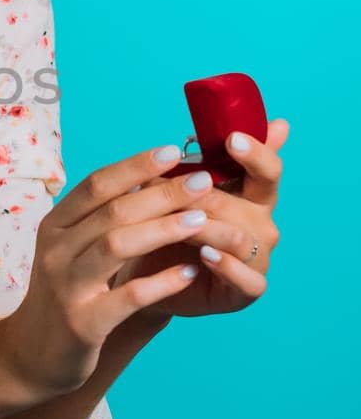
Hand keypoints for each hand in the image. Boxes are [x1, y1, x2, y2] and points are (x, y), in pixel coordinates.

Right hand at [9, 140, 244, 398]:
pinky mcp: (82, 323)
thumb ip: (102, 220)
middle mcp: (55, 251)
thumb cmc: (65, 295)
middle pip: (111, 211)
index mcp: (54, 226)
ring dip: (163, 229)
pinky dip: (161, 283)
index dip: (135, 165)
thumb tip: (152, 179)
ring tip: (201, 221)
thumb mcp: (71, 250)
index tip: (175, 151)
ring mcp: (66, 287)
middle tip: (203, 182)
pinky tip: (190, 273)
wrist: (31, 355)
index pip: (96, 184)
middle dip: (161, 193)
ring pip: (116, 246)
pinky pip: (127, 297)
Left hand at [111, 119, 287, 321]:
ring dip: (206, 228)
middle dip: (205, 195)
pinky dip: (226, 266)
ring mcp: (259, 258)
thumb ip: (197, 163)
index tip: (232, 139)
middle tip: (169, 192)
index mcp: (253, 195)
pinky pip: (247, 278)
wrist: (150, 275)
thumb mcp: (178, 190)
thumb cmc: (168, 225)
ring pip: (240, 237)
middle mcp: (262, 224)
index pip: (268, 170)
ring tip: (177, 223)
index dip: (255, 154)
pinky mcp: (249, 289)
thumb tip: (212, 128)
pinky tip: (205, 255)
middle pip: (245, 204)